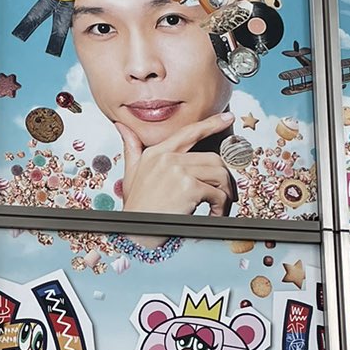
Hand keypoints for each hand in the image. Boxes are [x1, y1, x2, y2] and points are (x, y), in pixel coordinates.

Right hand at [115, 114, 234, 216]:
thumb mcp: (130, 174)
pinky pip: (217, 194)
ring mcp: (178, 171)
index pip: (189, 132)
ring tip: (218, 207)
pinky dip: (221, 207)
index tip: (228, 117)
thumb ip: (131, 148)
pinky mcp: (188, 187)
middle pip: (213, 158)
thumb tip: (121, 126)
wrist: (135, 232)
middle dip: (223, 178)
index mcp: (156, 153)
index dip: (211, 123)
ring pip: (219, 174)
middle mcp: (167, 158)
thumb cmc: (136, 208)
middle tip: (225, 194)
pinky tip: (214, 215)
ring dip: (224, 193)